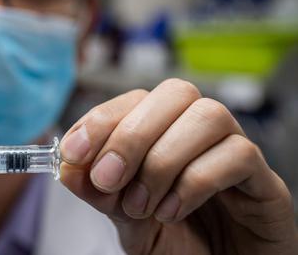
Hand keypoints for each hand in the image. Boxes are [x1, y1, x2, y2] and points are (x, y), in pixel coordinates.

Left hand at [60, 79, 297, 253]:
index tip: (73, 152)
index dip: (101, 119)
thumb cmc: (177, 244)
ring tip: (142, 205)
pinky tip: (172, 212)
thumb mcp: (126, 220)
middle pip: (175, 92)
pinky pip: (238, 154)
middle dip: (131, 134)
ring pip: (208, 115)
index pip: (135, 100)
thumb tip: (67, 167)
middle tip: (108, 178)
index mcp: (166, 133)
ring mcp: (235, 151)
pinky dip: (195, 182)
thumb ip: (101, 193)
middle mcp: (201, 133)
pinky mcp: (265, 180)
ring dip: (163, 160)